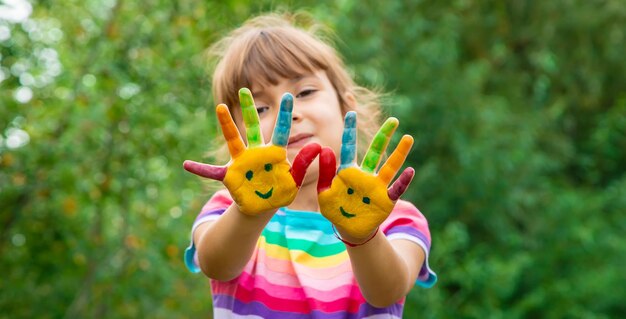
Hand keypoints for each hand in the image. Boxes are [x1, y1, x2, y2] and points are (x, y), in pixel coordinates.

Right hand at [183, 88, 319, 214]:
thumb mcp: (295, 180)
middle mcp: (256, 152)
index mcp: (275, 153)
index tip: (288, 96)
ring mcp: (241, 162)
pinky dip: (200, 169)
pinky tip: (187, 164)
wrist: (263, 206)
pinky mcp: (230, 175)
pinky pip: (212, 171)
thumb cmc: (280, 191)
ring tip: (220, 107)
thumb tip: (317, 146)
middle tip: (245, 89)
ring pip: (233, 140)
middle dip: (249, 108)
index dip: (285, 114)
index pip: (282, 130)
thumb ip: (303, 164)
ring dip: (227, 124)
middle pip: (253, 126)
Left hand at [317, 111, 414, 238]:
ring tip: (408, 137)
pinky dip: (403, 181)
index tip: (351, 113)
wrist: (349, 230)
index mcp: (347, 171)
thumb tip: (325, 149)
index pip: (349, 147)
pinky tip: (410, 171)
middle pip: (376, 151)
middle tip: (393, 120)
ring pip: (390, 166)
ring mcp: (377, 186)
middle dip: (384, 135)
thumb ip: (326, 173)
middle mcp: (365, 175)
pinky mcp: (386, 200)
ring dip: (399, 153)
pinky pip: (396, 189)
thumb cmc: (335, 210)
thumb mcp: (325, 193)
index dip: (350, 131)